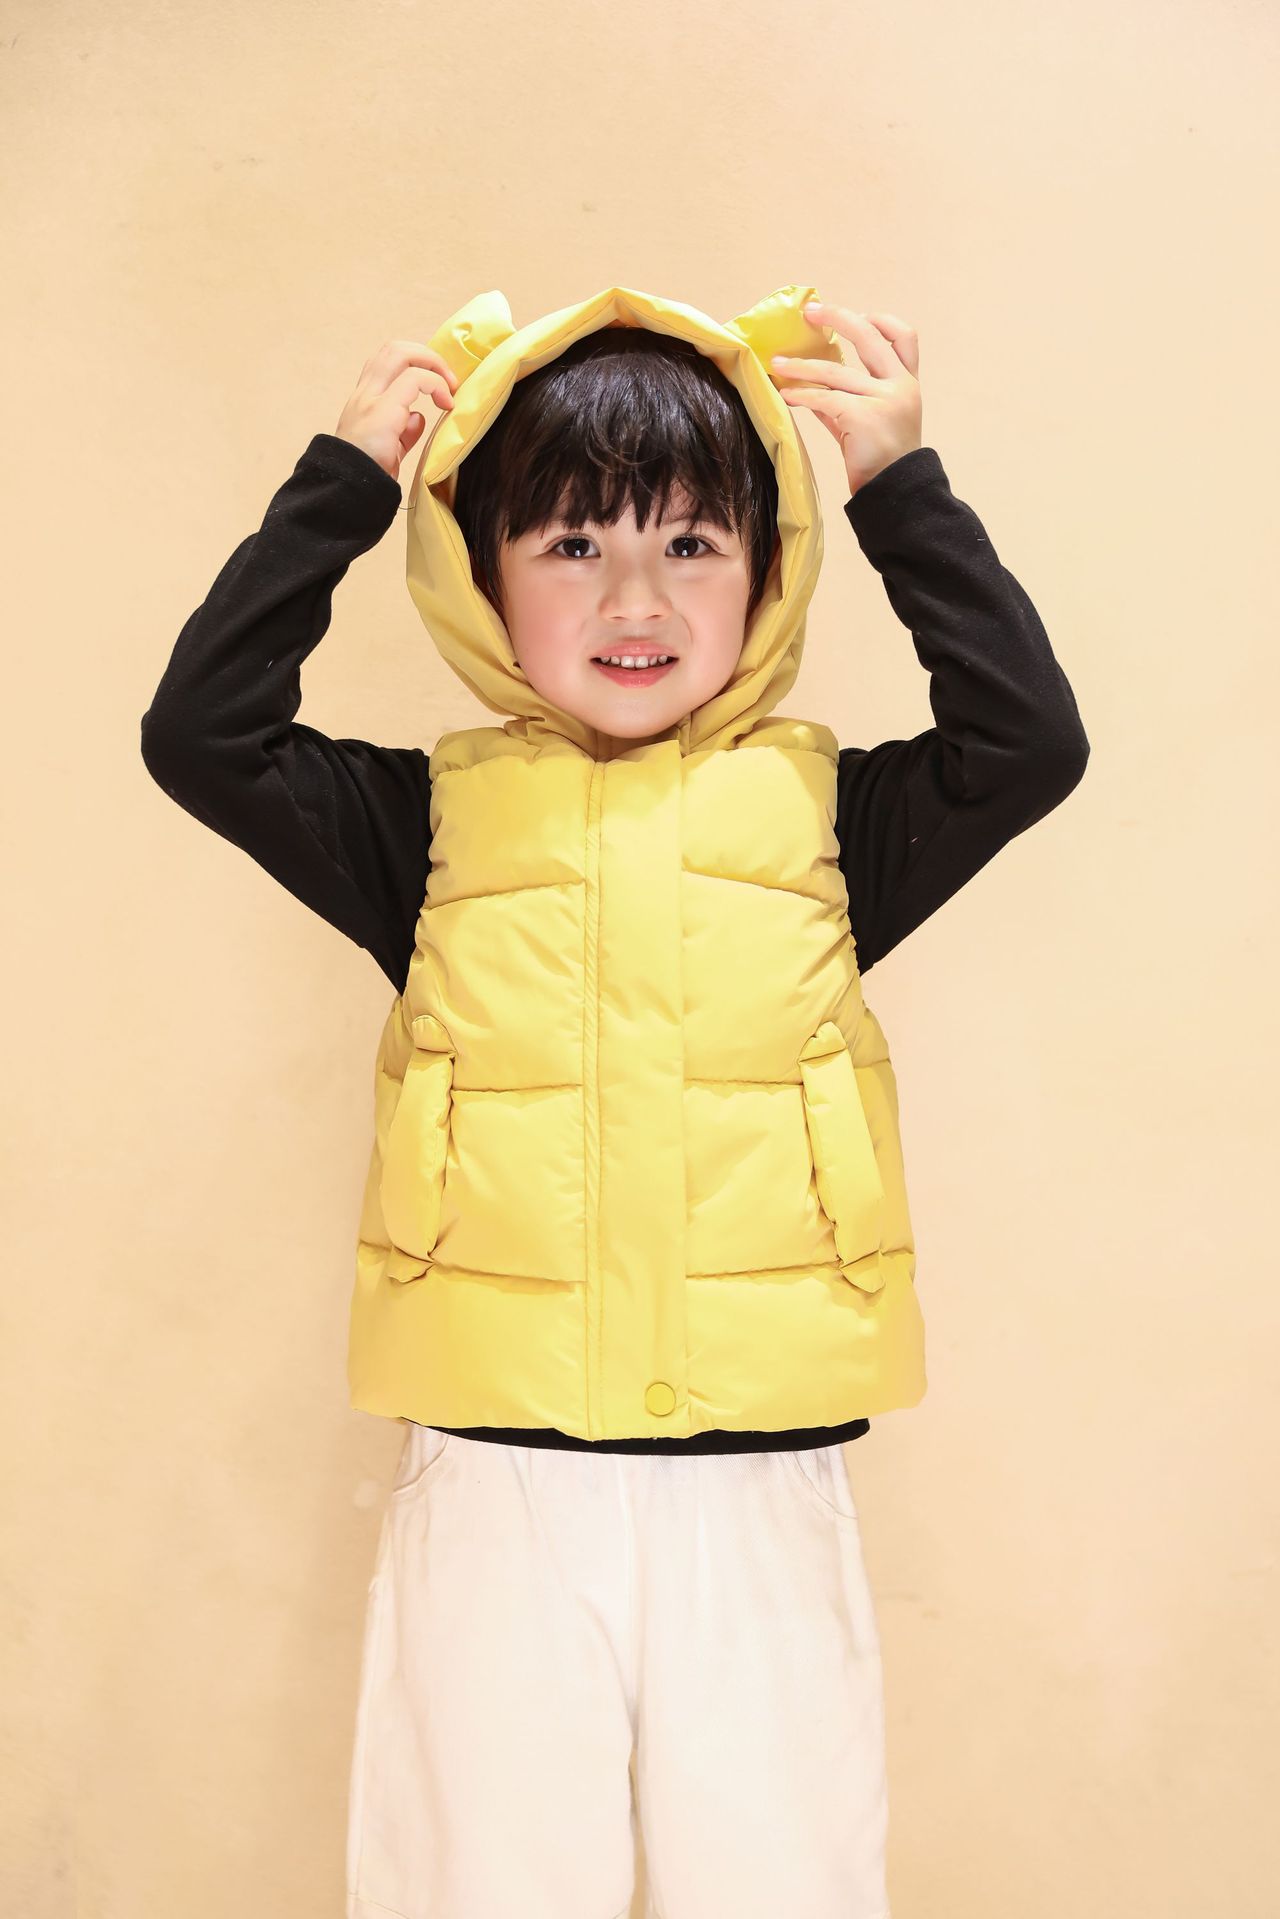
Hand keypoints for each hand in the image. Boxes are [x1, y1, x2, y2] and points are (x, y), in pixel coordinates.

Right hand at [334, 338, 459, 479]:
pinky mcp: (382, 410)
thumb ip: (404, 431)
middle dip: (427, 356)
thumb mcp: (390, 450)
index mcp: (364, 401)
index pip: (386, 364)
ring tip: (450, 389)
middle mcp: (364, 394)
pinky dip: (436, 385)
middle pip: (393, 349)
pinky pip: (415, 379)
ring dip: (432, 364)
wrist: (348, 492)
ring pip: (399, 353)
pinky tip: (446, 404)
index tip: (439, 388)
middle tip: (450, 381)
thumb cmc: (368, 475)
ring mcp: (370, 399)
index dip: (416, 365)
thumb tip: (419, 417)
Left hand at [770, 301, 922, 496]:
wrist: (896, 494)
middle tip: (810, 312)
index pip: (905, 338)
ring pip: (836, 371)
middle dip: (838, 318)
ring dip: (802, 366)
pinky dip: (802, 395)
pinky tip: (786, 395)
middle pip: (870, 336)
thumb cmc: (882, 462)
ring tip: (778, 364)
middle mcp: (900, 386)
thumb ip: (847, 400)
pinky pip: (825, 398)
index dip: (882, 321)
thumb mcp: (870, 422)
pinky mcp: (864, 416)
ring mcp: (884, 399)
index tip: (860, 315)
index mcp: (908, 384)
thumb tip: (811, 384)